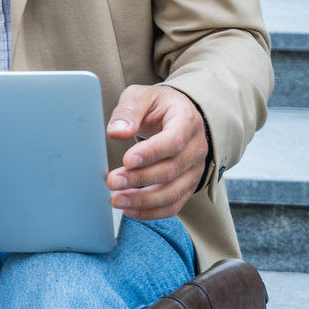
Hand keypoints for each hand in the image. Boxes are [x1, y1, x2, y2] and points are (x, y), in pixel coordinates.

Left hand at [105, 84, 208, 220]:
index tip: (127, 160)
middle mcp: (196, 148)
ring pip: (173, 192)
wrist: (176, 114)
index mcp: (187, 121)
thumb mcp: (141, 96)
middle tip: (112, 182)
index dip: (151, 153)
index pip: (174, 141)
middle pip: (172, 170)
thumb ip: (128, 111)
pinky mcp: (187, 185)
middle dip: (139, 179)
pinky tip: (130, 210)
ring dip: (143, 201)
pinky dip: (152, 212)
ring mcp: (194, 170)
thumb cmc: (158, 105)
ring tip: (116, 200)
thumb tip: (116, 132)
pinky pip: (173, 205)